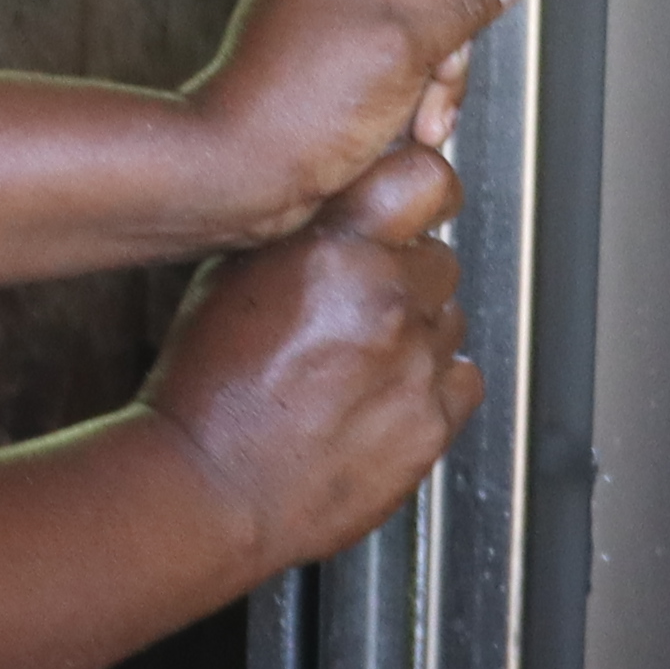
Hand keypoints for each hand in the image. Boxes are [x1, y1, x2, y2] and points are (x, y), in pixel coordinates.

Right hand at [147, 142, 480, 569]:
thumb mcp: (234, 274)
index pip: (428, 180)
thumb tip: (350, 202)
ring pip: (449, 322)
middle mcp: (384, 299)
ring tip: (357, 366)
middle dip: (405, 280)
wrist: (208, 488)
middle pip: (438, 261)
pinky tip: (380, 399)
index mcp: (334, 249)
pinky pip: (461, 381)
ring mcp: (414, 363)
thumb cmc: (208, 386)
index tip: (418, 209)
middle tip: (356, 315)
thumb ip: (307, 231)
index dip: (425, 193)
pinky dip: (432, 388)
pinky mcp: (431, 423)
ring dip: (416, 336)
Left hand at [186, 0, 518, 241]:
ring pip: (416, 13)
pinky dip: (412, 89)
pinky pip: (396, 57)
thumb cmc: (296, 97)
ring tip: (419, 105)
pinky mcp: (330, 57)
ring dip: (435, 65)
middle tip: (443, 41)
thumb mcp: (411, 37)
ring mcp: (327, 10)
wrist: (242, 171)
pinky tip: (406, 123)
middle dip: (450, 8)